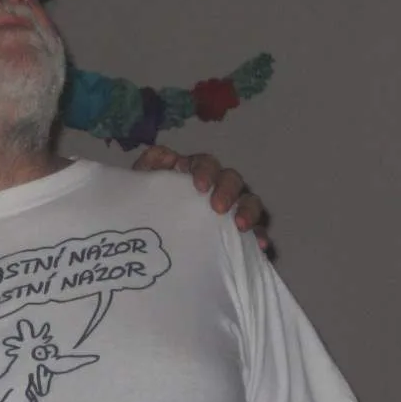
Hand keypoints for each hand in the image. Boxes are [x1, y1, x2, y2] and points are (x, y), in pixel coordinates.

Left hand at [132, 145, 269, 250]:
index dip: (206, 171)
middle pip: (232, 179)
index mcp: (194, 173)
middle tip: (218, 208)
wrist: (146, 244)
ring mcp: (231, 209)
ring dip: (249, 211)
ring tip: (242, 226)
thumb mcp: (140, 188)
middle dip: (228, 191)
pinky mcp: (238, 233)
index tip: (200, 187)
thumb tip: (169, 156)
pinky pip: (256, 231)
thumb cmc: (145, 209)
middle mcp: (217, 187)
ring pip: (249, 201)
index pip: (206, 163)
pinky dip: (259, 235)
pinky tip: (260, 244)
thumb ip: (149, 166)